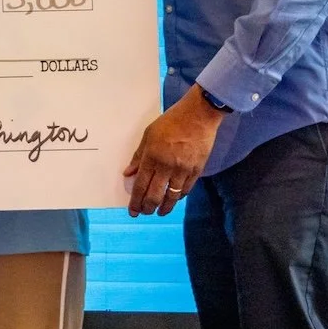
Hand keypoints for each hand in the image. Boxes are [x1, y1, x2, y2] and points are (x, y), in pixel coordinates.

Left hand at [123, 86, 224, 215]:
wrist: (199, 115)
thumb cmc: (171, 122)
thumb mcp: (148, 135)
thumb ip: (138, 156)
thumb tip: (128, 173)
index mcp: (152, 157)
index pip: (140, 186)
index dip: (135, 201)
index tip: (132, 211)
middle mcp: (166, 167)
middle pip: (155, 196)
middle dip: (147, 208)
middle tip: (144, 212)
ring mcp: (183, 170)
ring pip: (172, 197)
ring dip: (164, 208)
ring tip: (159, 212)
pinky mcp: (197, 171)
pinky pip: (186, 190)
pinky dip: (178, 197)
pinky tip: (173, 199)